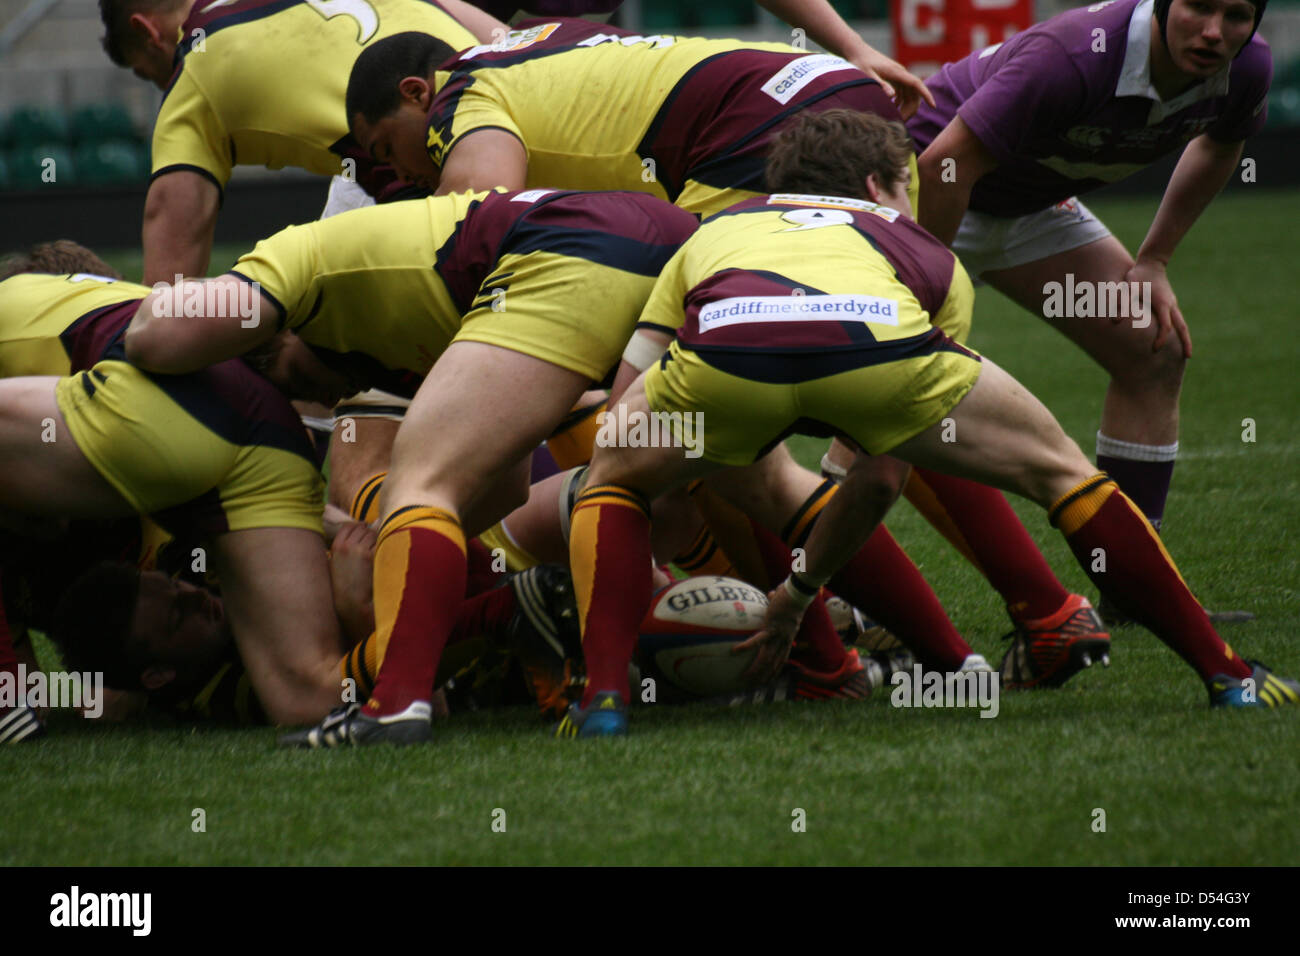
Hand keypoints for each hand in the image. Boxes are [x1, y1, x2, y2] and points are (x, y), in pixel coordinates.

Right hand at [330, 521, 377, 640]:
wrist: (352, 604)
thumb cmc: (345, 586)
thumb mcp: (337, 564)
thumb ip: (345, 548)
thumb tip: (362, 529)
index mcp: (336, 547)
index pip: (349, 526)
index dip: (358, 528)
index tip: (363, 534)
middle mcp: (347, 546)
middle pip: (364, 529)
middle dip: (370, 535)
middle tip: (372, 548)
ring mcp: (359, 550)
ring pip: (374, 534)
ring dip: (377, 541)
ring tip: (376, 555)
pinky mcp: (371, 556)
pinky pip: (381, 543)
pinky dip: (384, 548)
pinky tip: (383, 558)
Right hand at [733, 583, 804, 684]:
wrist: (797, 592)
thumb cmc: (790, 593)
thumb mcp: (785, 604)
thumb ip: (777, 600)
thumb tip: (771, 593)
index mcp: (788, 637)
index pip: (782, 658)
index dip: (776, 670)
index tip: (769, 680)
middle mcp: (784, 640)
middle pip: (775, 664)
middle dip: (765, 677)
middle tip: (755, 685)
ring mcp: (778, 636)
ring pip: (767, 658)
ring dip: (756, 669)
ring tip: (745, 677)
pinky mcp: (771, 628)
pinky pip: (757, 640)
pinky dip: (747, 646)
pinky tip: (735, 651)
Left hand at [847, 48, 934, 119]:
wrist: (858, 51)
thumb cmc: (861, 63)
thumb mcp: (867, 76)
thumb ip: (880, 85)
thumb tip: (893, 96)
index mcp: (897, 72)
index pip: (916, 84)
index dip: (926, 95)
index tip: (933, 106)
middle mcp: (901, 74)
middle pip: (914, 93)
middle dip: (911, 109)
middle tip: (900, 123)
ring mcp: (898, 76)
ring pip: (909, 94)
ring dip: (905, 107)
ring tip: (895, 119)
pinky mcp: (894, 78)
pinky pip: (902, 92)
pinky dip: (900, 103)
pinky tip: (891, 110)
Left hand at [1125, 260, 1191, 356]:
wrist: (1151, 262)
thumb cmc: (1137, 276)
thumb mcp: (1127, 288)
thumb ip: (1122, 303)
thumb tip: (1115, 321)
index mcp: (1163, 304)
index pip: (1165, 326)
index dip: (1161, 339)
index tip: (1155, 350)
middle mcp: (1171, 305)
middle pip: (1182, 327)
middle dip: (1185, 342)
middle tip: (1188, 357)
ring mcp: (1172, 304)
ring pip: (1182, 323)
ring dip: (1185, 337)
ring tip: (1186, 352)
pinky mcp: (1170, 302)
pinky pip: (1177, 319)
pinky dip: (1180, 330)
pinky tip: (1176, 338)